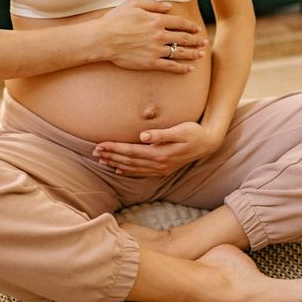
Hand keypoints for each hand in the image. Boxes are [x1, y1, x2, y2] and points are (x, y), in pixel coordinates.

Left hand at [92, 122, 221, 175]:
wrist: (208, 143)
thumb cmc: (194, 132)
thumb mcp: (180, 130)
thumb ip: (161, 134)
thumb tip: (143, 136)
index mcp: (160, 153)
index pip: (131, 151)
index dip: (114, 148)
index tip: (100, 145)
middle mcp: (159, 164)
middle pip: (129, 160)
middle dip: (110, 156)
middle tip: (94, 152)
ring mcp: (160, 168)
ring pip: (132, 167)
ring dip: (116, 163)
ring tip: (101, 160)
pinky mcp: (163, 168)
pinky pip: (141, 172)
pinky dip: (128, 171)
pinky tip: (118, 169)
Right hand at [100, 0, 208, 73]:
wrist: (103, 39)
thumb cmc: (115, 20)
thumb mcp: (134, 4)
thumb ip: (153, 4)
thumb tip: (169, 6)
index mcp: (157, 20)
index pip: (180, 23)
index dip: (191, 26)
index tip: (197, 29)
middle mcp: (160, 35)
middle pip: (184, 38)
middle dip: (196, 40)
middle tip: (204, 42)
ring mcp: (156, 50)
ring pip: (180, 52)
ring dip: (193, 53)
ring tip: (201, 54)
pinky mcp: (150, 63)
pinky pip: (170, 66)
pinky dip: (181, 68)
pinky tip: (189, 68)